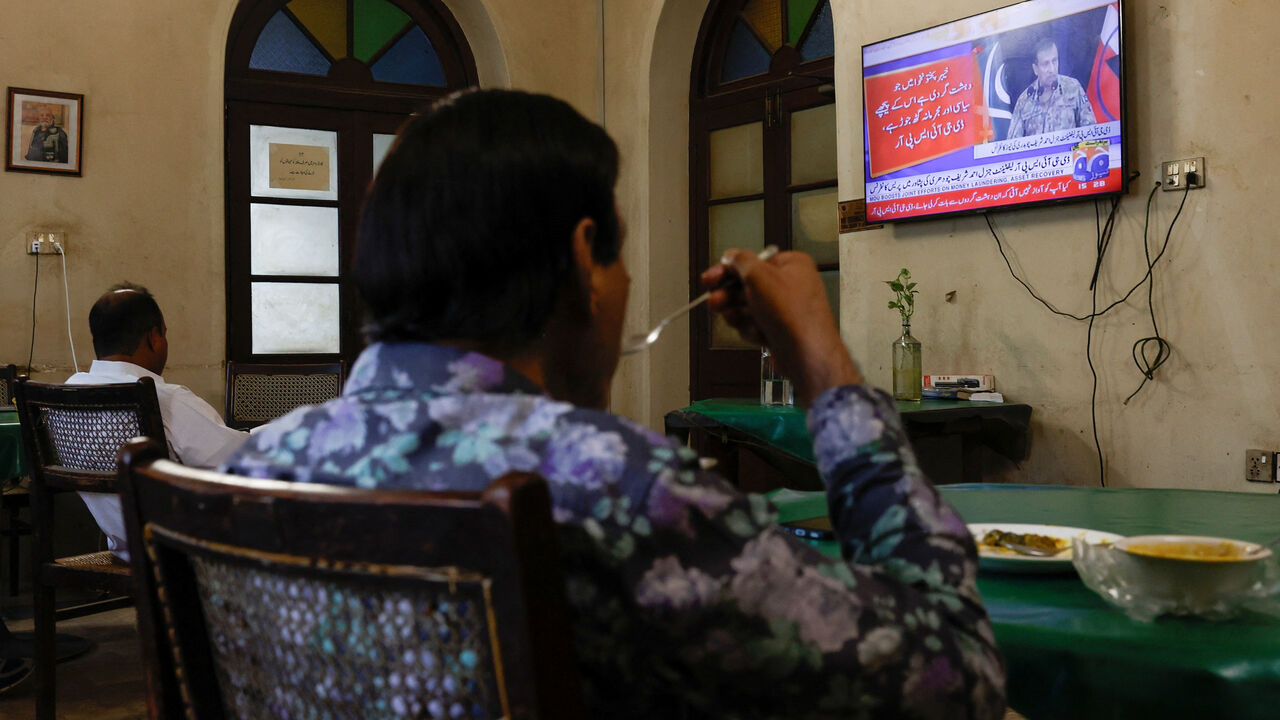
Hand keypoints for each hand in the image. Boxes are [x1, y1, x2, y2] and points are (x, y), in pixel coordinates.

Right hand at [702, 249, 862, 405]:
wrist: (806, 355)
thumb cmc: (793, 314)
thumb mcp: (759, 277)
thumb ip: (741, 261)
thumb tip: (731, 257)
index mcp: (792, 265)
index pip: (752, 262)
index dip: (728, 270)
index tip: (710, 278)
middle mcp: (791, 285)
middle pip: (747, 285)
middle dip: (728, 296)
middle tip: (715, 301)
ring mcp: (785, 310)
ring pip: (748, 308)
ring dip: (738, 314)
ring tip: (733, 317)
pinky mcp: (779, 330)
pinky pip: (755, 325)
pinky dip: (751, 329)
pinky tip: (755, 332)